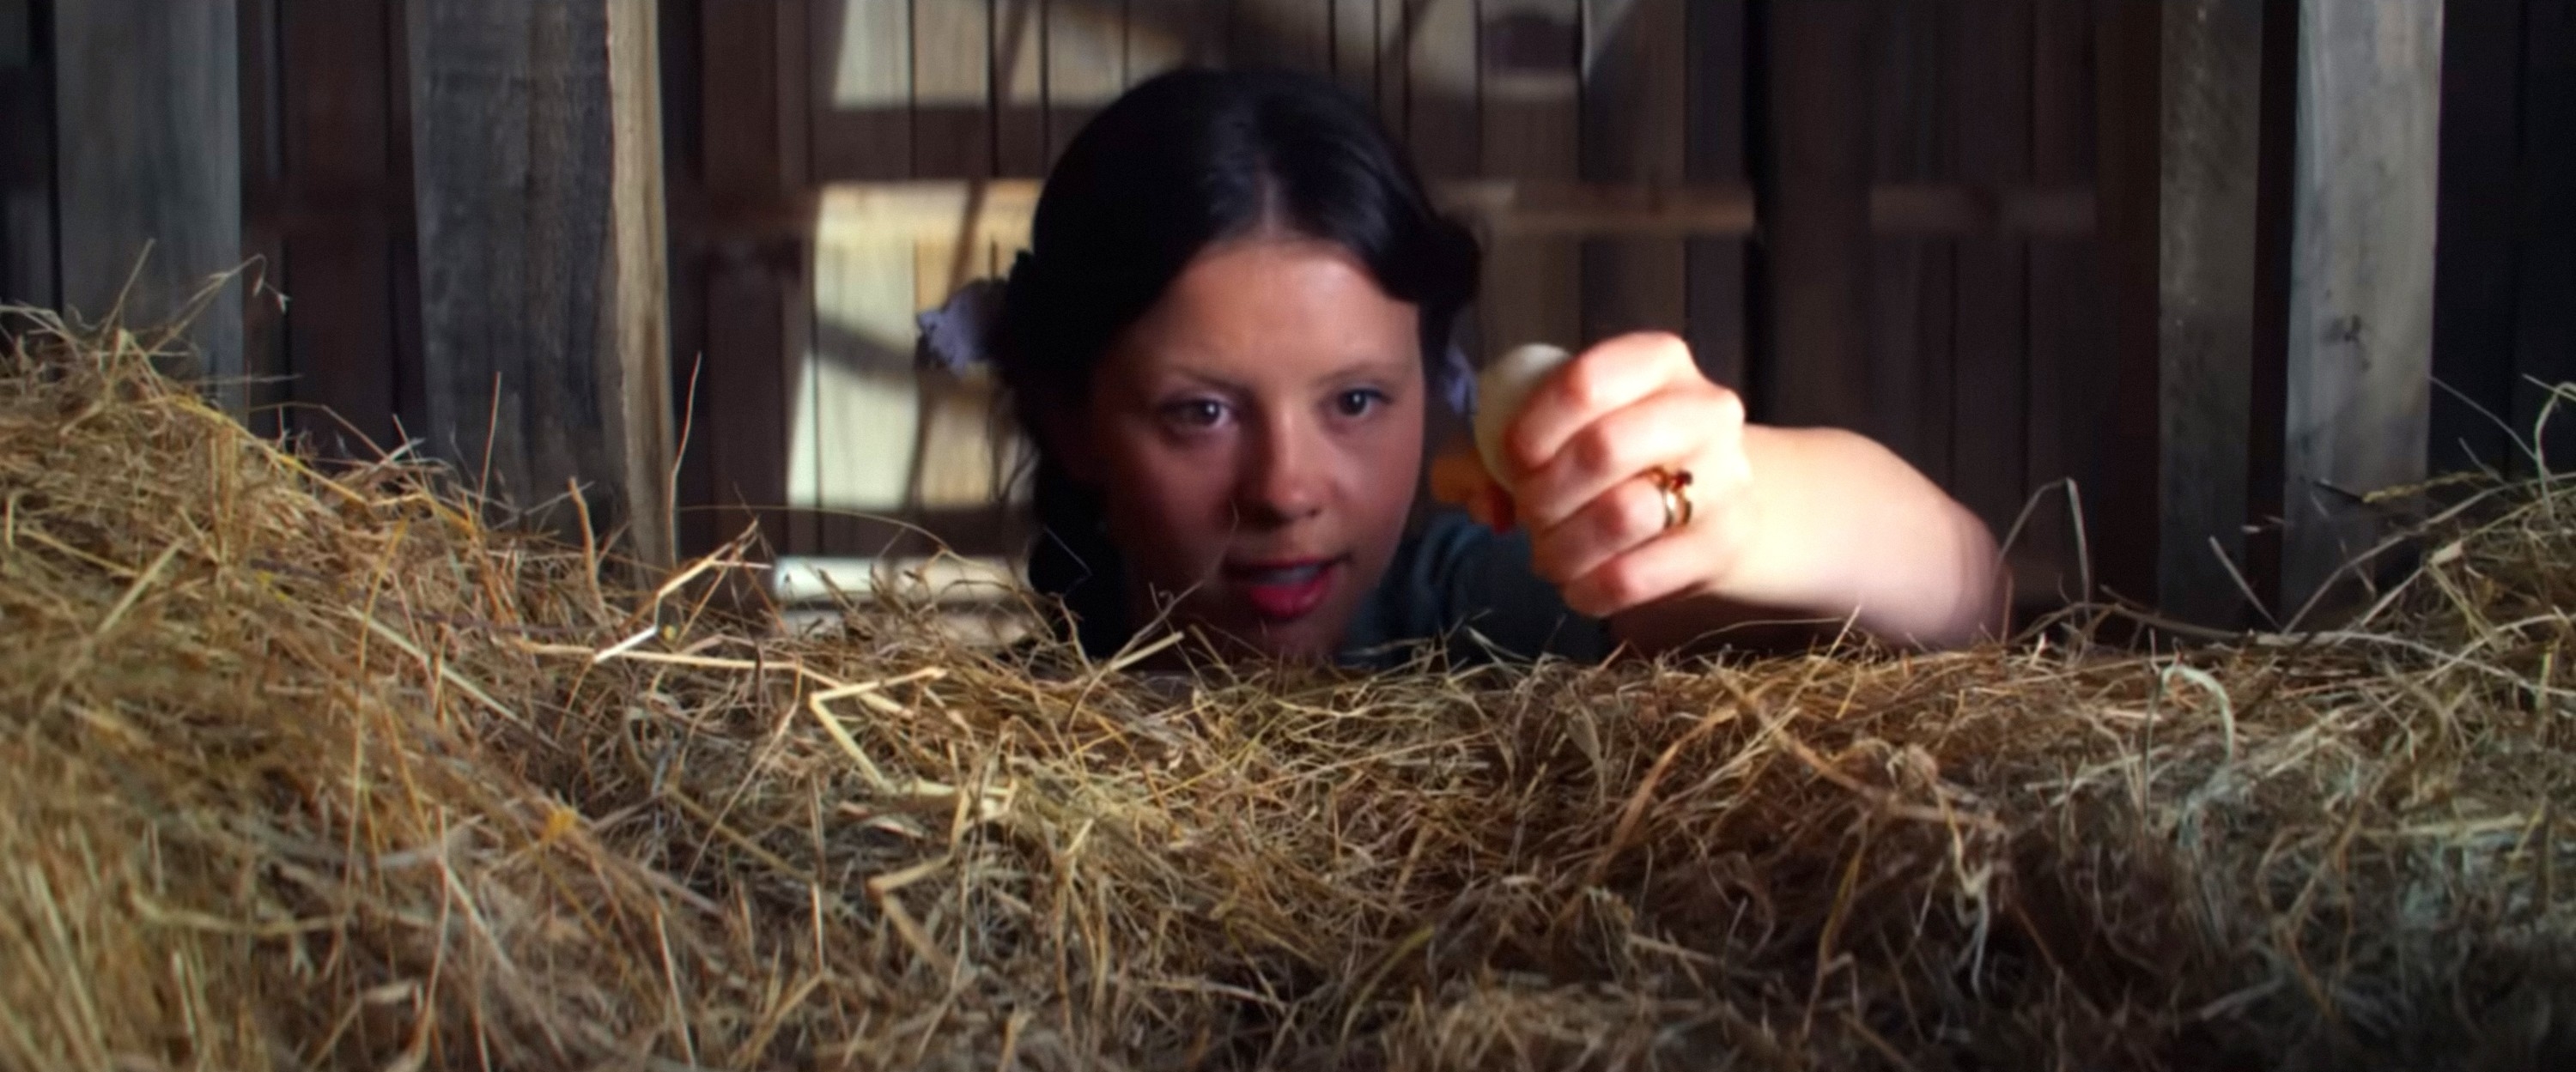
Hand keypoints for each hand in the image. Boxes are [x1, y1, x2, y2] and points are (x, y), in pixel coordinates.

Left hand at [1498, 333, 1755, 618]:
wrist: (1710, 502)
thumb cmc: (1613, 457)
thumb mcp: (1549, 432)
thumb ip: (1486, 454)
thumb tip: (1484, 502)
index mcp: (1657, 360)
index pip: (1585, 382)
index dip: (1532, 430)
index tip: (1512, 463)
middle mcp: (1704, 407)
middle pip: (1605, 448)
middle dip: (1544, 494)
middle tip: (1528, 517)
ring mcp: (1727, 475)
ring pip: (1625, 515)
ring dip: (1564, 548)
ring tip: (1548, 559)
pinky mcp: (1727, 541)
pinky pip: (1642, 574)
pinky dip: (1592, 589)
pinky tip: (1579, 587)